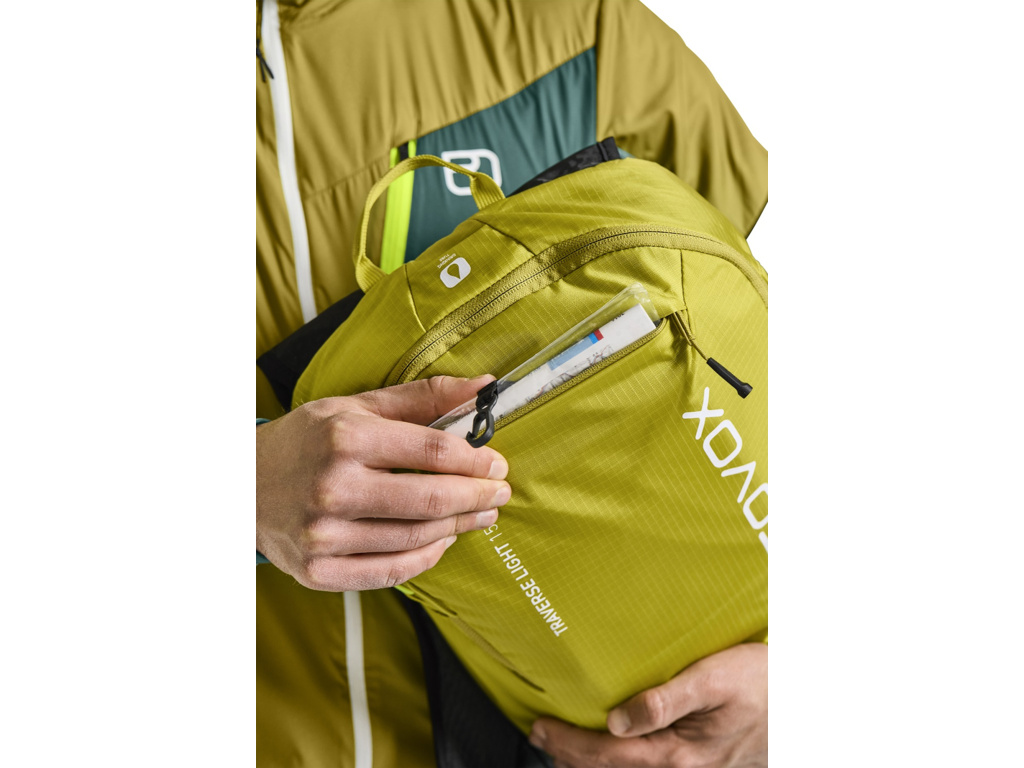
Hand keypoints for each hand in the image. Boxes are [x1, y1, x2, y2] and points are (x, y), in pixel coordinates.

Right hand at [257, 375, 510, 590]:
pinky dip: (427, 558)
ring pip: (416, 538)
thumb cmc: (307, 441)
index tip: (496, 463)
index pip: (432, 450)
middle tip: (499, 494)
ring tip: (480, 515)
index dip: (475, 459)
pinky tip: (443, 541)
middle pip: (430, 498)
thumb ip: (423, 398)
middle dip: (477, 497)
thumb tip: (484, 387)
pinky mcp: (319, 571)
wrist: (240, 486)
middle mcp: (333, 487)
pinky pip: (391, 571)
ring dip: (459, 527)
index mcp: (345, 438)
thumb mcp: (357, 406)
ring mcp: (324, 535)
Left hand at [530, 643, 767, 767]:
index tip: (540, 726)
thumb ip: (664, 701)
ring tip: (563, 744)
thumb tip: (617, 718)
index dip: (569, 743)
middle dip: (571, 754)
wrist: (802, 699)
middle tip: (540, 733)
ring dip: (591, 761)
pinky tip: (612, 747)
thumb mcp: (713, 679)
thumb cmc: (762, 682)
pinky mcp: (699, 764)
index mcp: (679, 753)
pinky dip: (619, 761)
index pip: (609, 754)